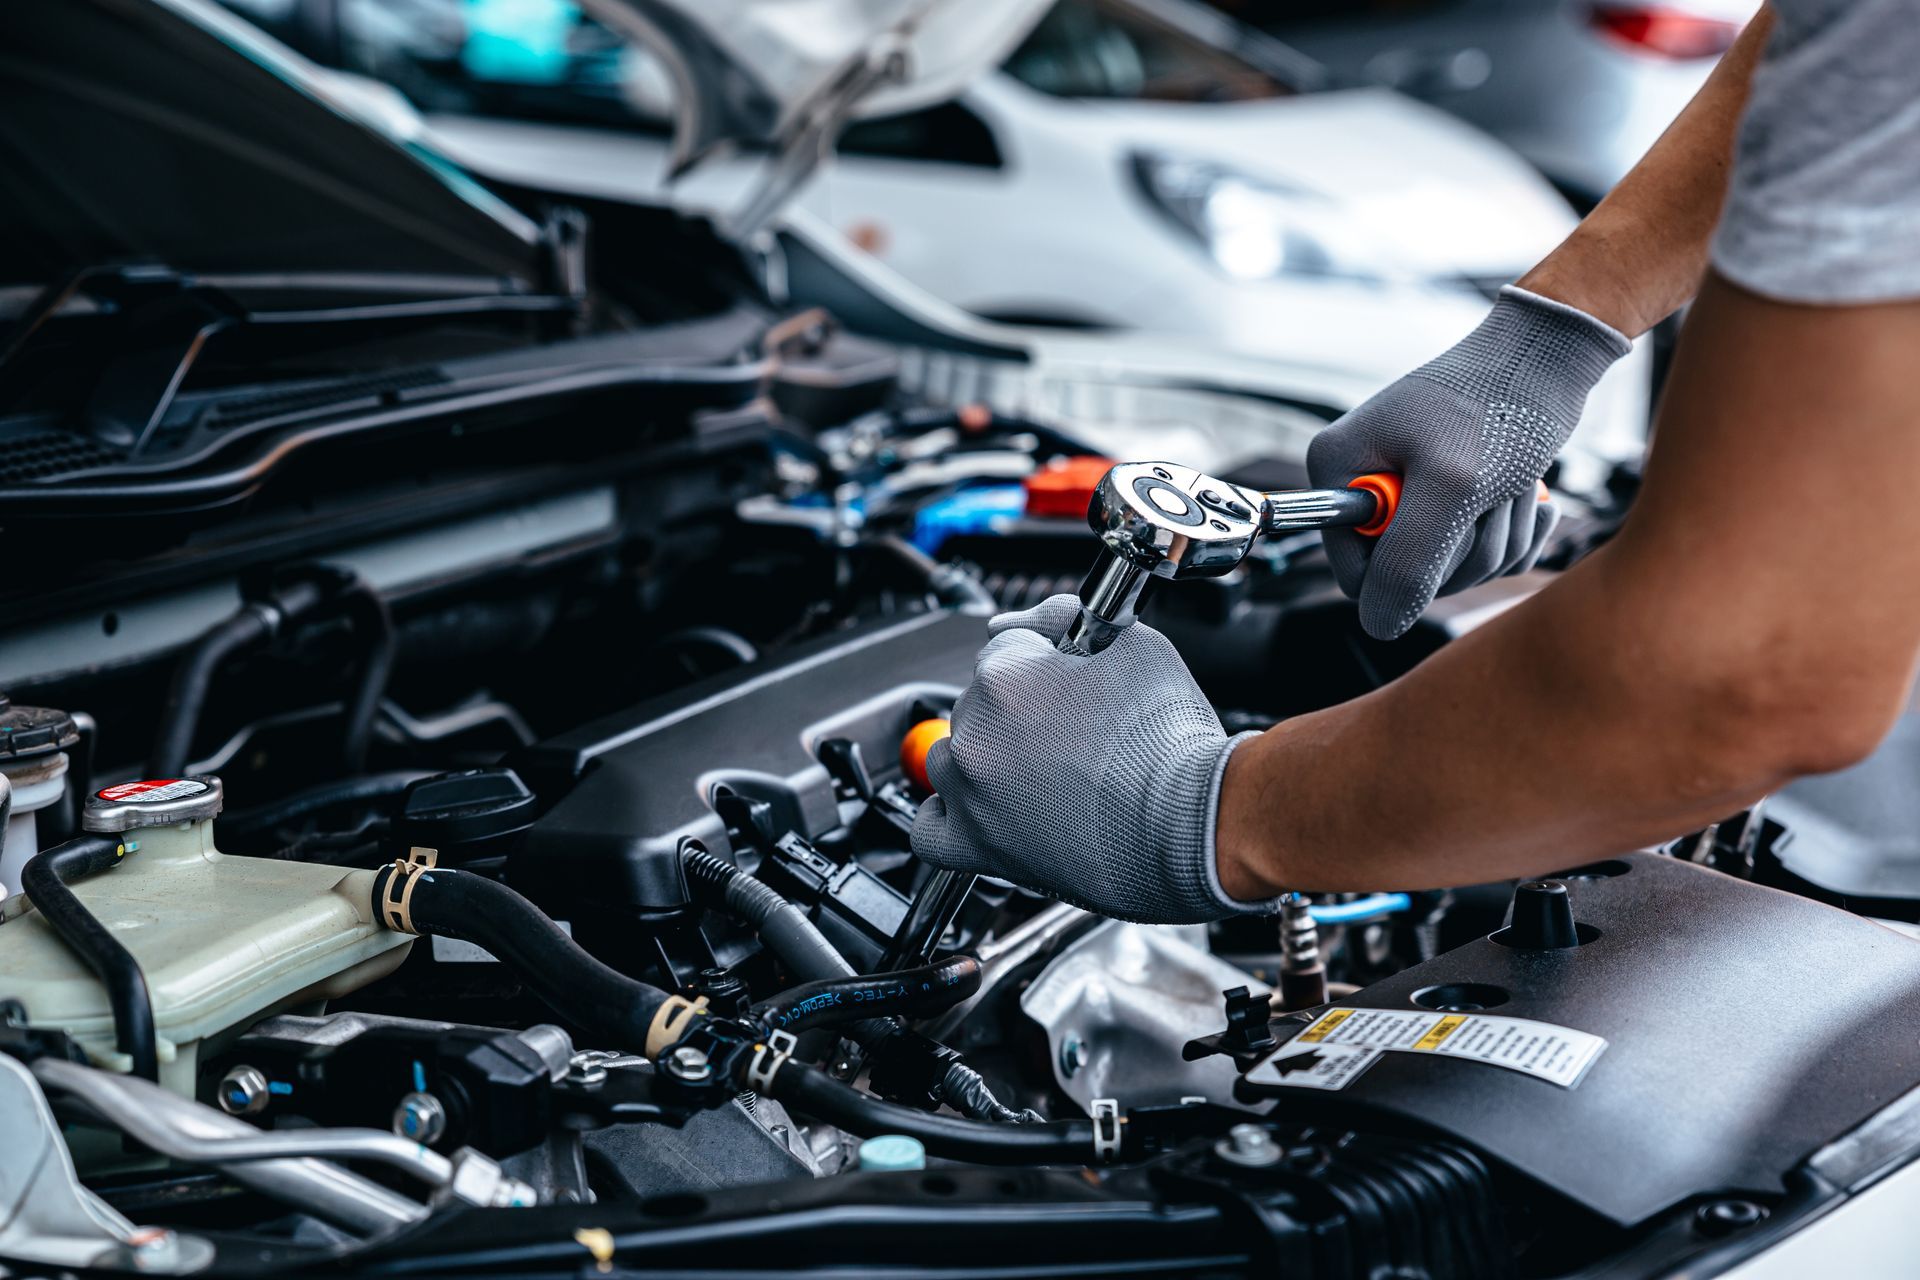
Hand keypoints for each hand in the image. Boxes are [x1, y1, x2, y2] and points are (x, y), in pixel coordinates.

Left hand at [910, 595, 1277, 923]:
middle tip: (1073, 728)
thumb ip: (1072, 617)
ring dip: (987, 756)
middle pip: (978, 701)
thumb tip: (1047, 615)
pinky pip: (930, 830)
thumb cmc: (1171, 743)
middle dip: (1020, 707)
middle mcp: (975, 731)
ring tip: (1042, 770)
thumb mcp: (1136, 646)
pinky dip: (950, 816)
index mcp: (1005, 675)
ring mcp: (971, 793)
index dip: (1045, 655)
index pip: (1006, 642)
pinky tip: (981, 808)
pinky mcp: (978, 847)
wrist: (1192, 825)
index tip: (1069, 672)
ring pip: (953, 757)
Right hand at [1307, 285, 1630, 640]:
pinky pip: (1482, 555)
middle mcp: (1365, 483)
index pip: (1355, 574)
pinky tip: (1525, 494)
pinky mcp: (1453, 500)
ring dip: (1498, 537)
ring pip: (1453, 569)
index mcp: (1340, 470)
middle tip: (1488, 494)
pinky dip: (1514, 533)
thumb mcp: (1452, 486)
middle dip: (1465, 547)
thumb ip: (1408, 562)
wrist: (1550, 356)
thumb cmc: (1499, 402)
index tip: (1447, 523)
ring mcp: (1410, 494)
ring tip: (1509, 483)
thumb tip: (1378, 625)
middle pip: (1407, 576)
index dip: (1407, 570)